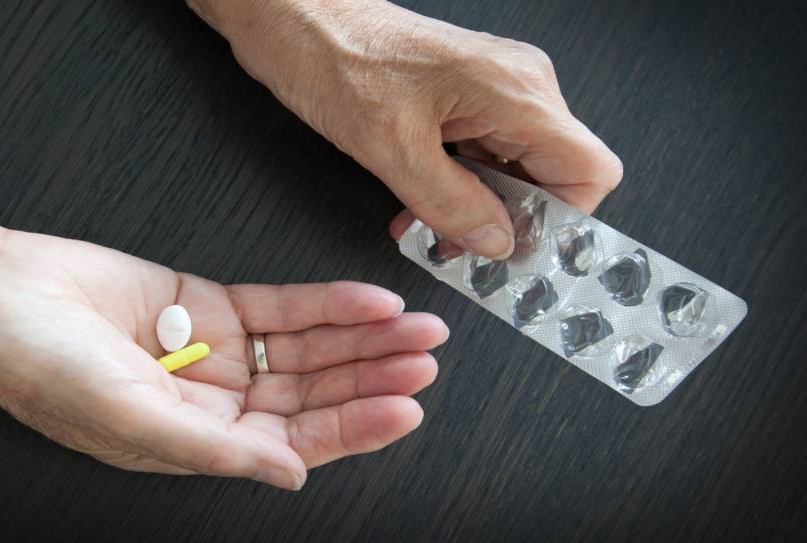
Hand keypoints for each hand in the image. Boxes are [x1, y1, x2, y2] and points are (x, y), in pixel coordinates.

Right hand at [0, 230, 446, 489]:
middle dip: (371, 377)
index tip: (405, 409)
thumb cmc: (42, 368)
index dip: (353, 426)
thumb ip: (217, 449)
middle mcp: (218, 400)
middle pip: (314, 392)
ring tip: (413, 326)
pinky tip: (365, 299)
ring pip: (309, 347)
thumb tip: (291, 477)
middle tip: (423, 360)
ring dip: (362, 337)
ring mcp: (219, 350)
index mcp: (200, 442)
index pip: (296, 441)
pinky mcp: (212, 303)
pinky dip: (326, 302)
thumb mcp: (134, 420)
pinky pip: (282, 305)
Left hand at [190, 0, 622, 258]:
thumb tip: (497, 242)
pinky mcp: (468, 97)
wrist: (301, 19)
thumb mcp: (393, 150)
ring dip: (475, 208)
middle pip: (551, 177)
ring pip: (514, 172)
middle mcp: (517, 88)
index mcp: (515, 93)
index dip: (562, 219)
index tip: (518, 248)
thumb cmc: (339, 60)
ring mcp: (494, 91)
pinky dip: (458, 187)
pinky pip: (484, 156)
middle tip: (459, 245)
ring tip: (426, 223)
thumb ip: (452, 204)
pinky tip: (420, 202)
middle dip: (507, 220)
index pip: (589, 172)